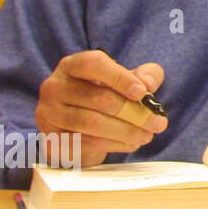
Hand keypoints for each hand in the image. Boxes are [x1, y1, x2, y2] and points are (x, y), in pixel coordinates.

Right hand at [35, 51, 167, 167]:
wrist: (78, 127)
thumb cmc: (105, 95)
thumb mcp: (127, 79)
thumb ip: (145, 75)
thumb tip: (148, 83)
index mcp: (73, 65)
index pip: (93, 64)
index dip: (119, 77)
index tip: (142, 93)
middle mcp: (55, 86)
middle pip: (98, 98)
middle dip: (134, 112)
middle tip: (158, 123)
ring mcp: (49, 113)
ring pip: (92, 123)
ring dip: (125, 131)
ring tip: (146, 135)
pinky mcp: (52, 137)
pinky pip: (85, 142)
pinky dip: (113, 144)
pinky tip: (130, 143)